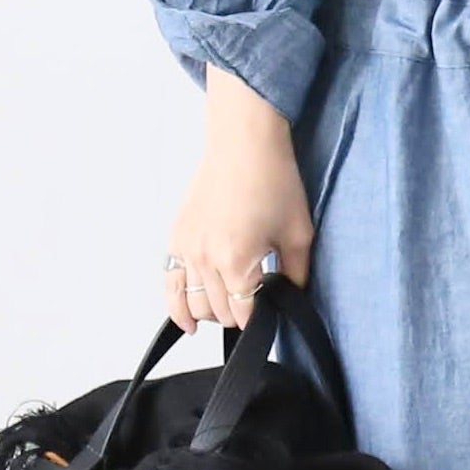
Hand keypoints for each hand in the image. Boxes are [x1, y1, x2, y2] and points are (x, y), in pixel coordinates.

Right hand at [164, 65, 314, 331]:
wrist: (244, 145)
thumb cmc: (274, 182)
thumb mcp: (299, 234)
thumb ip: (296, 275)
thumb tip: (289, 300)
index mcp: (237, 261)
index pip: (245, 315)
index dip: (260, 321)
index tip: (270, 317)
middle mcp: (206, 260)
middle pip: (218, 312)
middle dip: (238, 315)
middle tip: (255, 305)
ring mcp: (187, 250)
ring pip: (193, 304)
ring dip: (212, 313)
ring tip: (228, 309)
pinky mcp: (176, 239)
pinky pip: (170, 285)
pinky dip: (177, 307)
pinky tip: (187, 323)